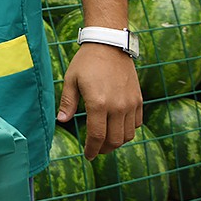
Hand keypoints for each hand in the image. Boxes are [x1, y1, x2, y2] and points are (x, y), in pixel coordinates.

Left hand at [56, 43, 142, 159]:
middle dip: (103, 149)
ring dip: (117, 142)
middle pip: (114, 141)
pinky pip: (136, 123)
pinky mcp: (138, 99)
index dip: (91, 150)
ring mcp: (130, 104)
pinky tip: (117, 127)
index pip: (96, 137)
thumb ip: (67, 103)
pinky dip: (128, 130)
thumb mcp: (71, 80)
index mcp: (98, 104)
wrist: (109, 44)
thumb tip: (61, 121)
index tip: (88, 156)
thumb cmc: (86, 61)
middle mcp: (117, 107)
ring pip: (127, 135)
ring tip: (105, 140)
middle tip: (95, 149)